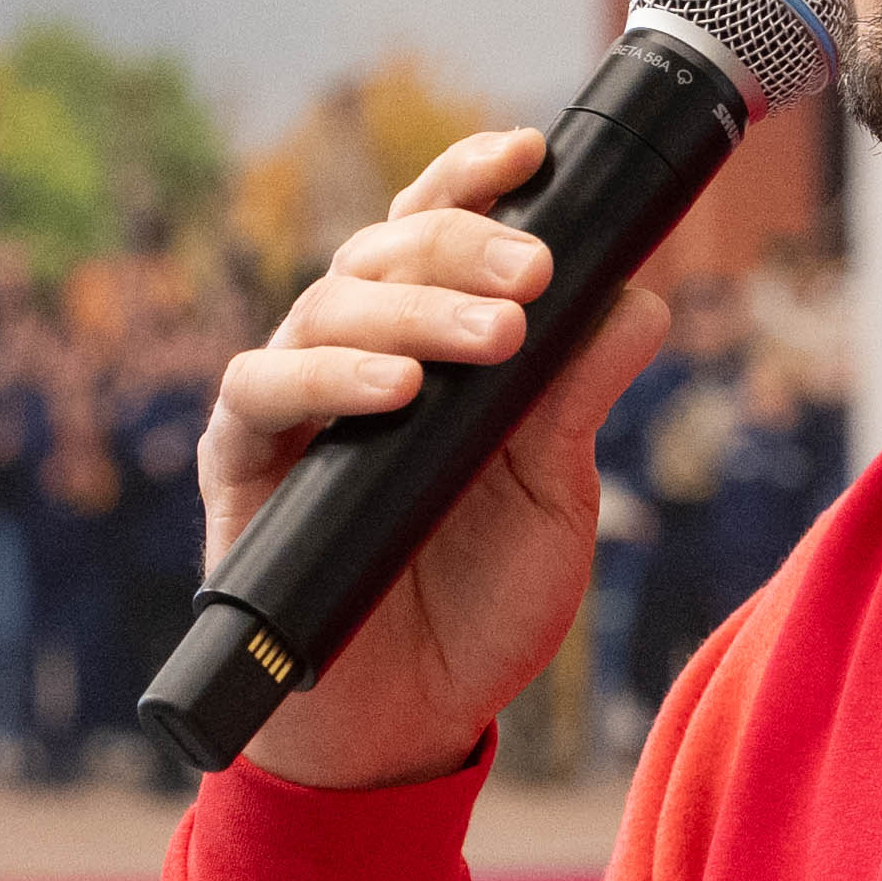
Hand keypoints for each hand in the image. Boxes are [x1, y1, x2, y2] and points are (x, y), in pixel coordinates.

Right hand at [201, 129, 668, 793]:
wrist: (406, 729)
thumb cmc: (477, 609)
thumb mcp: (556, 502)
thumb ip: (580, 402)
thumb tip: (641, 299)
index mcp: (430, 347)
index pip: (438, 231)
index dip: (474, 179)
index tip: (532, 151)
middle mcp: (354, 355)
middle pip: (384, 248)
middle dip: (465, 245)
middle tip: (537, 276)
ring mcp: (292, 405)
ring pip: (327, 301)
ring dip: (415, 308)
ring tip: (494, 338)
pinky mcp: (240, 463)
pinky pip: (262, 390)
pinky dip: (328, 376)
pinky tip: (394, 387)